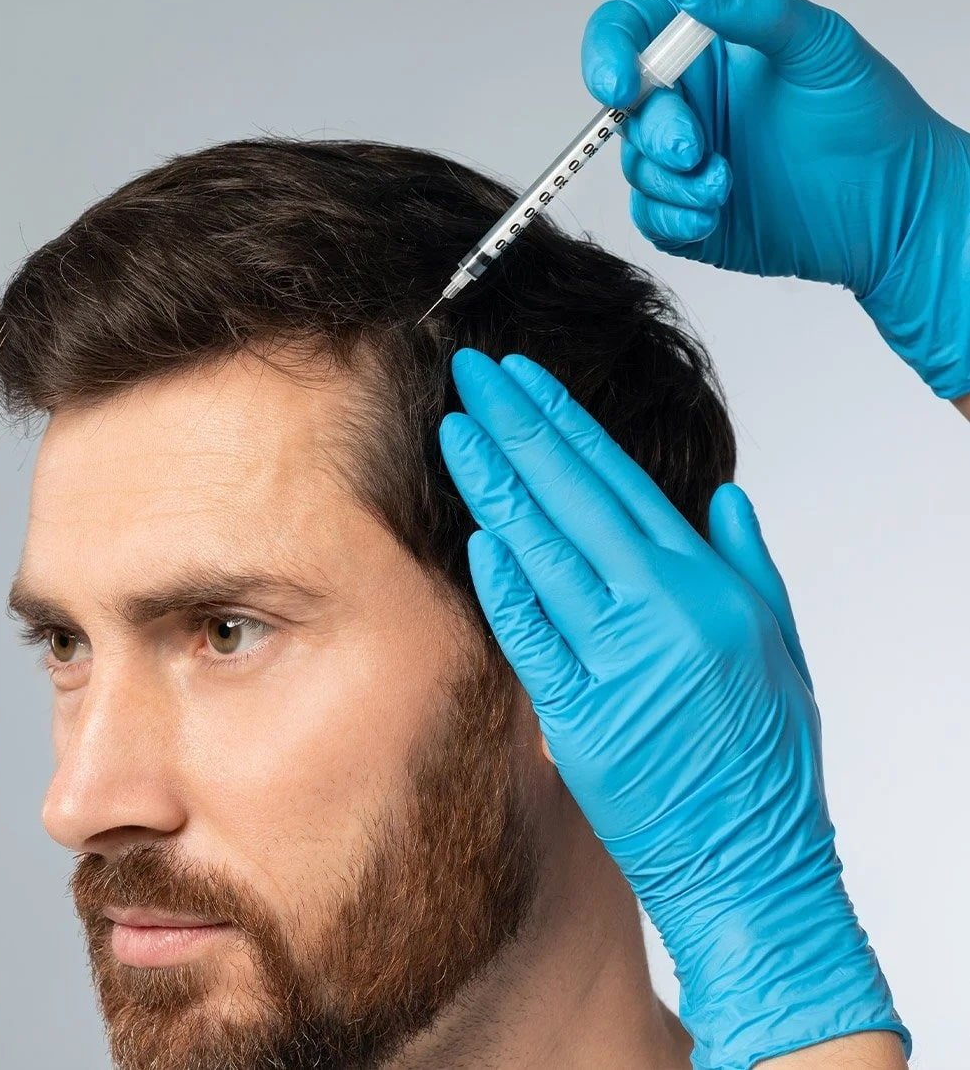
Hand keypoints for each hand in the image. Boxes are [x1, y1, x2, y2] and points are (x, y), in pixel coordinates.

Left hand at [438, 347, 908, 1068]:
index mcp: (707, 582)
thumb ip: (746, 561)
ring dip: (496, 487)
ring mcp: (623, 660)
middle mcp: (665, 608)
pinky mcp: (584, 714)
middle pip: (576, 498)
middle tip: (471, 373)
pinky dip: (505, 584)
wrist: (752, 859)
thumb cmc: (764, 753)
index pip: (621, 480)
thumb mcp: (778, 643)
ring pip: (547, 553)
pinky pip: (534, 636)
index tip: (524, 379)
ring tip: (455, 431)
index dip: (566, 423)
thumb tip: (724, 495)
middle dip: (518, 428)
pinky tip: (475, 536)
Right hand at [582, 0, 969, 400]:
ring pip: (636, 168)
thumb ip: (753, 7)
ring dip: (672, 182)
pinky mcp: (687, 215)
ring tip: (725, 186)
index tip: (619, 83)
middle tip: (697, 149)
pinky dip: (674, 219)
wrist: (890, 206)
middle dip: (655, 133)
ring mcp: (685, 162)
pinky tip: (713, 216)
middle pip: (628, 109)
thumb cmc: (867, 119)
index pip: (630, 33)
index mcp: (708, 50)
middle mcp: (690, 102)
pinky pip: (650, 219)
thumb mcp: (819, 45)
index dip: (609, 54)